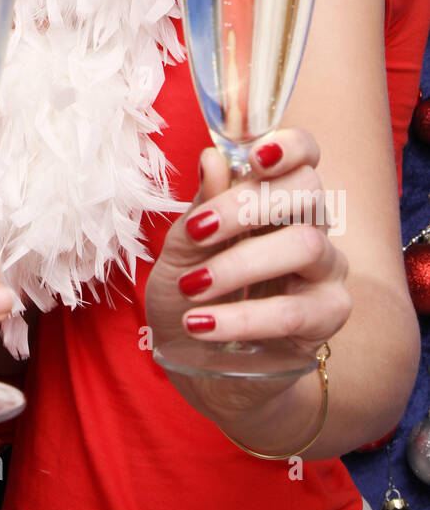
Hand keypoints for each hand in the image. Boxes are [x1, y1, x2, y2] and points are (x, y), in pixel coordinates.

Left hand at [145, 129, 351, 420]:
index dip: (289, 146)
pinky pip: (293, 311)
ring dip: (239, 264)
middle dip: (247, 205)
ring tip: (192, 287)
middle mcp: (310, 226)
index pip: (304, 155)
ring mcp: (325, 271)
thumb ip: (202, 207)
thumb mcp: (182, 250)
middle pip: (306, 190)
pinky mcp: (326, 318)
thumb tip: (213, 157)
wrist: (198, 363)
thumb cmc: (191, 294)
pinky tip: (201, 323)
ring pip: (305, 245)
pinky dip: (242, 317)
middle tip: (199, 230)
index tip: (254, 157)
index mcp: (275, 198)